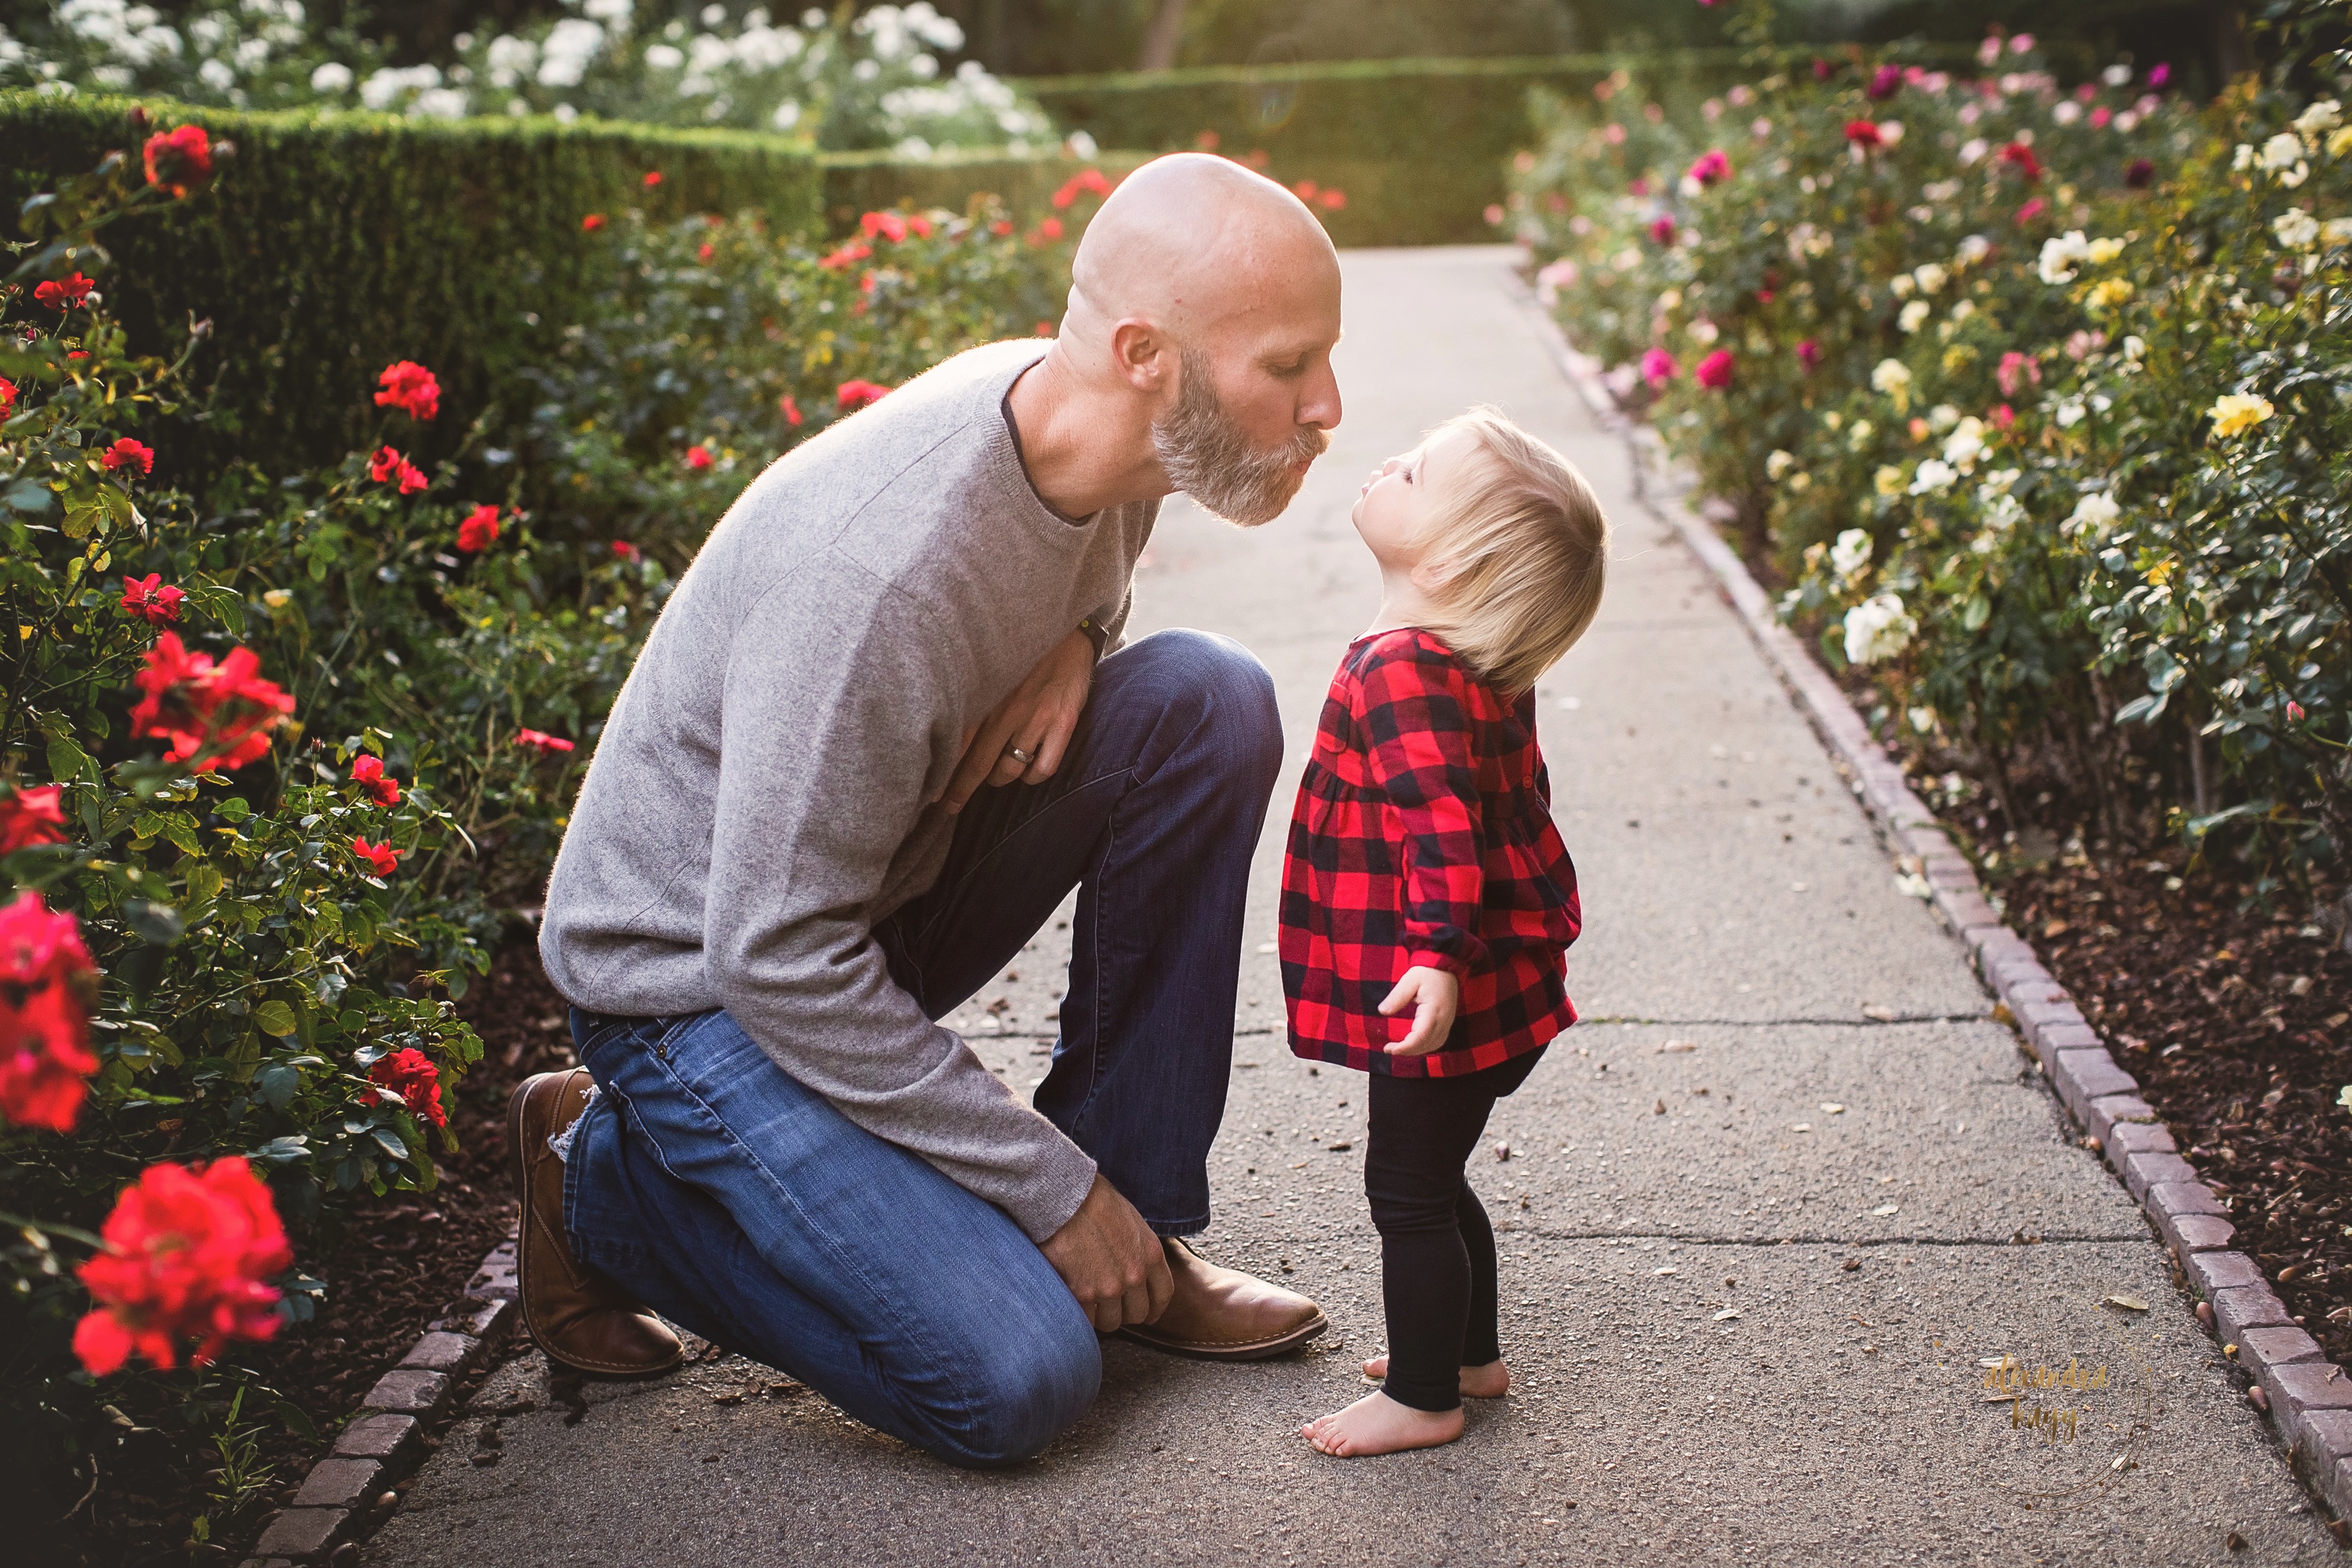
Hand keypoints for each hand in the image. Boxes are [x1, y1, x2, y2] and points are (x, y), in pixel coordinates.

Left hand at [940, 628, 1093, 813]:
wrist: (1070, 629)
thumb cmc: (1023, 648)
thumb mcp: (990, 663)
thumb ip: (969, 692)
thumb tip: (941, 725)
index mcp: (984, 693)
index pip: (955, 742)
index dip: (941, 771)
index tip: (928, 792)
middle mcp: (1007, 709)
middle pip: (977, 765)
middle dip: (960, 791)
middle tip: (948, 807)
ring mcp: (1037, 718)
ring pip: (1009, 770)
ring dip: (998, 779)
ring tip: (994, 775)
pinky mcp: (1064, 723)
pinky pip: (1043, 768)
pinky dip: (1032, 776)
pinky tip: (1027, 769)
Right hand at [1039, 1173, 1173, 1331]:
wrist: (1064, 1197)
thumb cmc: (1095, 1200)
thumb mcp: (1132, 1222)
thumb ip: (1139, 1250)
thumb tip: (1135, 1267)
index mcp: (1151, 1255)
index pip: (1162, 1295)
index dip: (1155, 1308)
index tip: (1148, 1313)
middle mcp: (1133, 1276)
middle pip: (1137, 1313)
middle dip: (1126, 1311)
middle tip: (1111, 1305)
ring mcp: (1107, 1288)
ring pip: (1111, 1322)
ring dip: (1102, 1315)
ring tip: (1090, 1303)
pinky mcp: (1080, 1294)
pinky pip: (1086, 1320)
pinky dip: (1081, 1315)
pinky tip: (1075, 1302)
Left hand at [1379, 965, 1459, 1054]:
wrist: (1445, 966)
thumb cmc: (1427, 972)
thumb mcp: (1409, 981)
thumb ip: (1396, 997)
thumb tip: (1383, 1011)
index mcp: (1434, 1010)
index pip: (1420, 1036)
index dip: (1406, 1047)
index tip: (1390, 1049)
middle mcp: (1443, 1019)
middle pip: (1427, 1044)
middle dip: (1408, 1051)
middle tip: (1389, 1049)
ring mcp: (1447, 1022)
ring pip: (1434, 1045)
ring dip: (1417, 1050)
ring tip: (1399, 1048)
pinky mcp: (1447, 1022)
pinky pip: (1438, 1041)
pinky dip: (1425, 1046)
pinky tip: (1413, 1045)